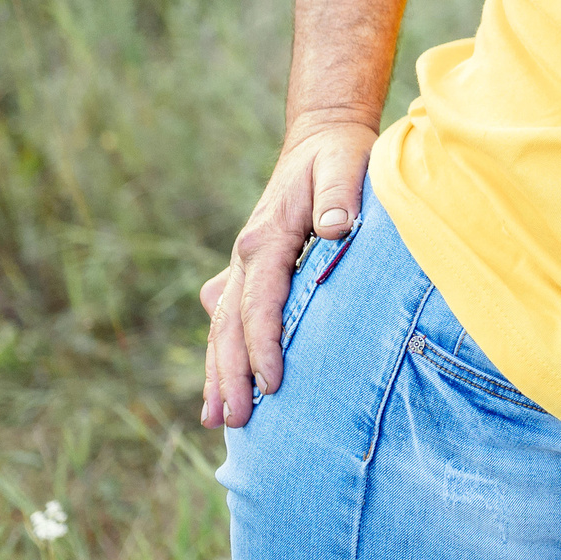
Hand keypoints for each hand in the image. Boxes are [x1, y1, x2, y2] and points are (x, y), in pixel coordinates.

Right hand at [199, 117, 375, 428]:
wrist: (322, 138)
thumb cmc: (338, 154)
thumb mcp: (345, 164)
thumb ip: (339, 195)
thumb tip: (335, 228)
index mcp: (266, 238)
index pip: (260, 303)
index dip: (264, 345)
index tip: (272, 383)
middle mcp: (246, 254)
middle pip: (231, 324)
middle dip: (231, 374)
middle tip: (234, 421)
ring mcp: (243, 264)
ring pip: (223, 327)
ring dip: (218, 373)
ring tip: (216, 420)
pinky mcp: (251, 271)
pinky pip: (231, 319)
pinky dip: (223, 354)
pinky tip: (221, 386)